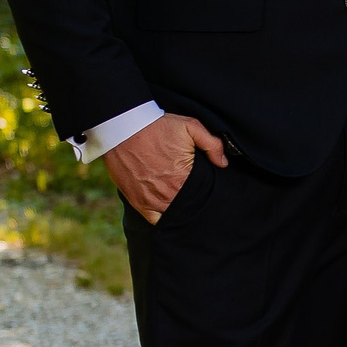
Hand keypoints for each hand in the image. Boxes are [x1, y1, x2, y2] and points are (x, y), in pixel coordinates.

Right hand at [104, 113, 228, 222]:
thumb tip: (223, 163)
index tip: (206, 187)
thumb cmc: (157, 127)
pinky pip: (154, 220)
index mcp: (183, 178)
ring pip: (173, 215)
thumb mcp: (190, 127)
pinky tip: (169, 211)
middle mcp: (168, 193)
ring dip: (180, 210)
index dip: (205, 192)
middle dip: (194, 202)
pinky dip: (163, 217)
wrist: (123, 128)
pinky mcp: (137, 201)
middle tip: (196, 195)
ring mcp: (151, 199)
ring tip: (184, 202)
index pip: (202, 195)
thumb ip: (212, 144)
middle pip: (188, 206)